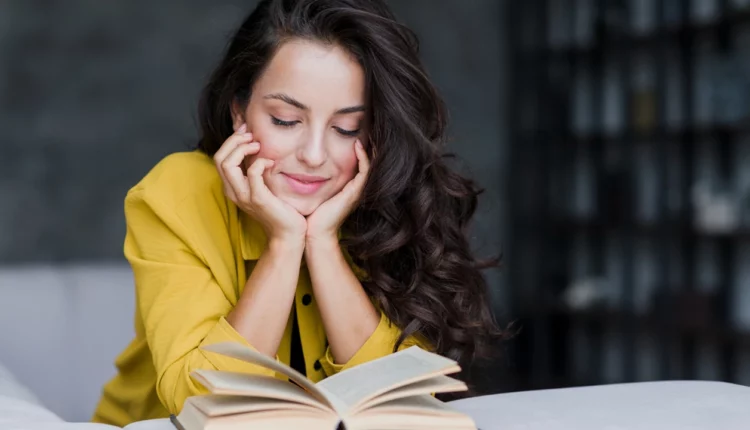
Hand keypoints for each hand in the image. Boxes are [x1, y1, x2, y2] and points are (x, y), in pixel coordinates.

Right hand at [214, 124, 306, 244]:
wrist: (288, 233)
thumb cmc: (279, 208)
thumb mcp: (264, 185)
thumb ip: (256, 168)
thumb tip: (257, 144)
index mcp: (233, 187)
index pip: (220, 157)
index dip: (231, 140)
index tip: (247, 131)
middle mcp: (234, 192)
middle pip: (219, 158)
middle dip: (234, 140)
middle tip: (252, 135)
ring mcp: (244, 196)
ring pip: (228, 164)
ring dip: (242, 148)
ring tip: (258, 145)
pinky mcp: (258, 199)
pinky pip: (252, 173)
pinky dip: (260, 162)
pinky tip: (271, 162)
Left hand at [306, 140, 369, 243]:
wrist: (314, 232)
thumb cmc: (311, 213)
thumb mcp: (314, 190)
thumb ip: (313, 177)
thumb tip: (302, 162)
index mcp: (348, 187)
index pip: (359, 163)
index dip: (360, 149)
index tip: (355, 133)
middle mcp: (356, 188)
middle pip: (368, 163)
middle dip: (369, 146)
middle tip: (367, 129)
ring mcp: (357, 191)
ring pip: (370, 165)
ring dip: (369, 149)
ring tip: (367, 133)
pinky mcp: (355, 193)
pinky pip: (364, 171)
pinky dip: (363, 158)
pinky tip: (357, 146)